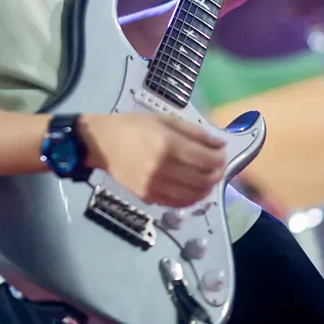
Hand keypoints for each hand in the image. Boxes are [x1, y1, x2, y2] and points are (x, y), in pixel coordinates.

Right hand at [81, 112, 225, 207]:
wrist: (102, 143)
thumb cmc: (133, 126)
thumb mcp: (163, 119)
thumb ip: (193, 132)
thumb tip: (218, 143)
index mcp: (167, 144)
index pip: (206, 159)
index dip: (220, 157)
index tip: (222, 152)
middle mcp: (163, 168)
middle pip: (203, 179)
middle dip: (217, 173)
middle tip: (218, 165)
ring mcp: (155, 186)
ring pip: (194, 195)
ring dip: (207, 187)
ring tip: (208, 177)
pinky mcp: (149, 198)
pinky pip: (179, 203)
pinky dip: (192, 198)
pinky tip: (194, 189)